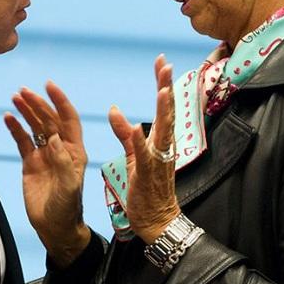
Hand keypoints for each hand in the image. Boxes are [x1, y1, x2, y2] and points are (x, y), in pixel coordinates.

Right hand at [4, 81, 90, 266]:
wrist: (55, 226)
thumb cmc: (67, 208)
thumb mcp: (69, 186)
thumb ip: (63, 162)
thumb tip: (53, 138)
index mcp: (75, 150)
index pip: (68, 119)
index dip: (60, 101)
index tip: (49, 86)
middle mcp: (60, 148)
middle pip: (49, 119)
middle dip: (38, 104)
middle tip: (24, 91)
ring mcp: (45, 154)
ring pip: (35, 126)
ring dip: (27, 111)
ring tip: (16, 97)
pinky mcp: (31, 163)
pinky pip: (22, 141)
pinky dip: (15, 128)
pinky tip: (8, 117)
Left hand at [108, 54, 180, 243]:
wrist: (157, 220)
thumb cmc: (147, 190)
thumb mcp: (134, 157)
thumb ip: (125, 133)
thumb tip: (115, 110)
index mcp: (160, 141)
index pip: (164, 107)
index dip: (163, 84)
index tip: (162, 62)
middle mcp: (163, 147)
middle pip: (168, 112)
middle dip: (166, 87)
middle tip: (167, 64)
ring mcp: (158, 160)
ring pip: (162, 130)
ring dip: (162, 110)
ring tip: (163, 89)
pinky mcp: (147, 174)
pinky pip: (145, 156)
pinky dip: (141, 141)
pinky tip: (139, 127)